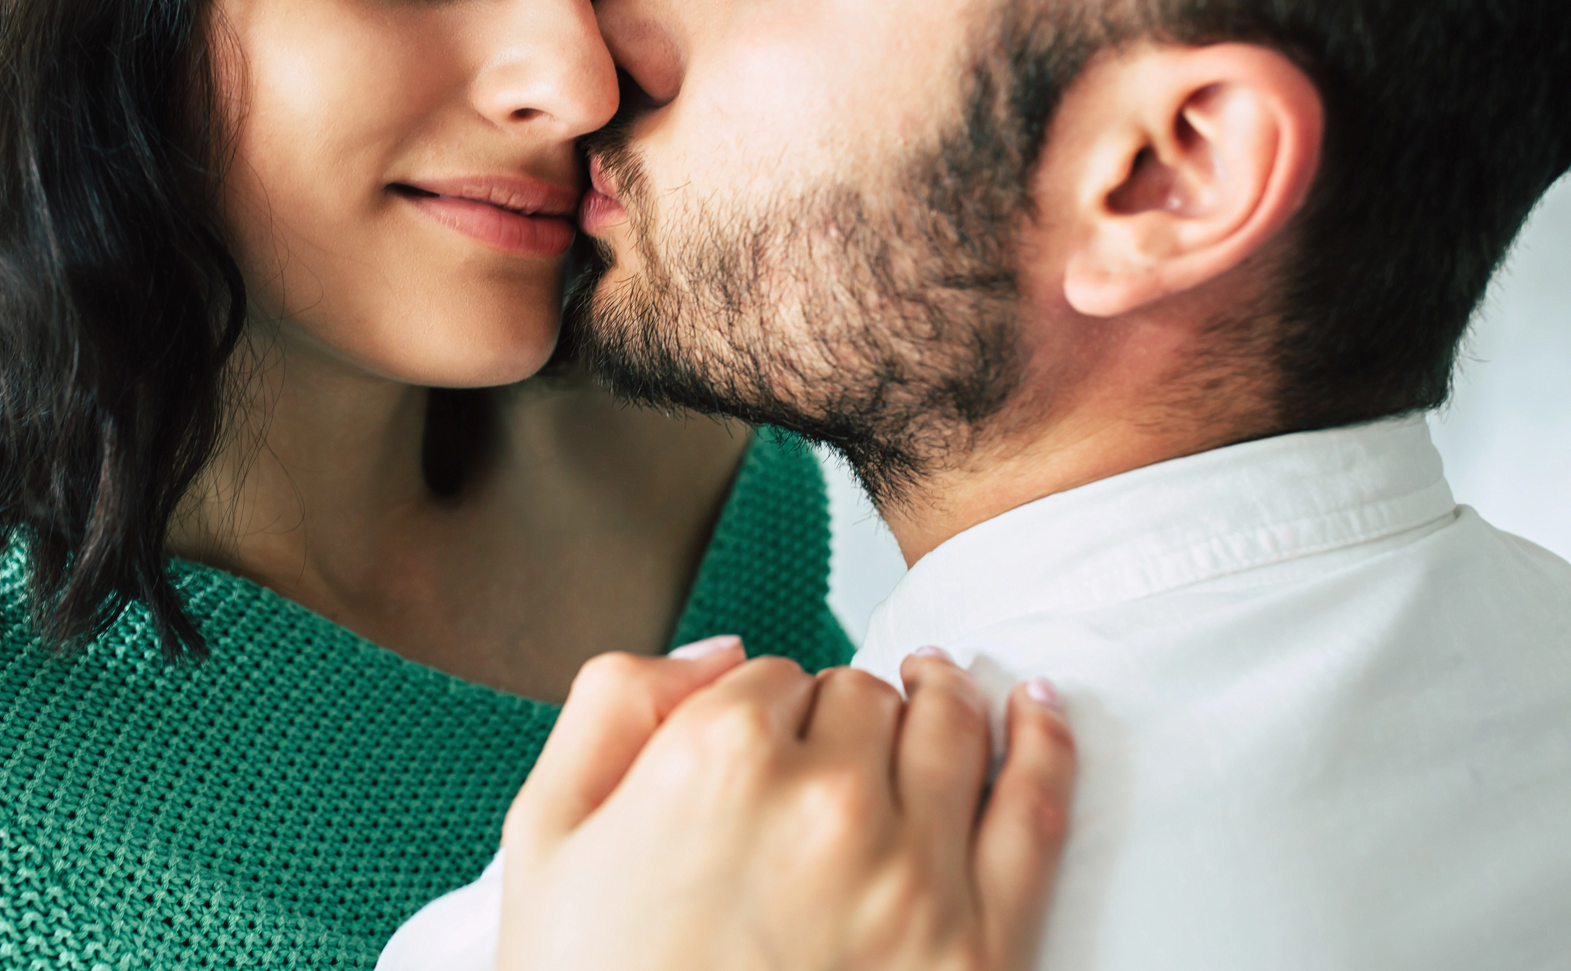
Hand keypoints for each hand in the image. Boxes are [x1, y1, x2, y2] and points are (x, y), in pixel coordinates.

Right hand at [498, 643, 1074, 970]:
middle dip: (844, 712)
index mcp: (715, 757)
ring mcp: (911, 874)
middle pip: (862, 696)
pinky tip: (1039, 708)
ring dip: (941, 699)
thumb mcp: (545, 835)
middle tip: (828, 749)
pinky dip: (1047, 742)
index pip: (771, 674)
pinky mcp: (979, 947)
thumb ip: (615, 704)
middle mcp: (823, 799)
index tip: (761, 744)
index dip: (764, 706)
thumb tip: (721, 651)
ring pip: (951, 726)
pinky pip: (1038, 810)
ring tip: (940, 689)